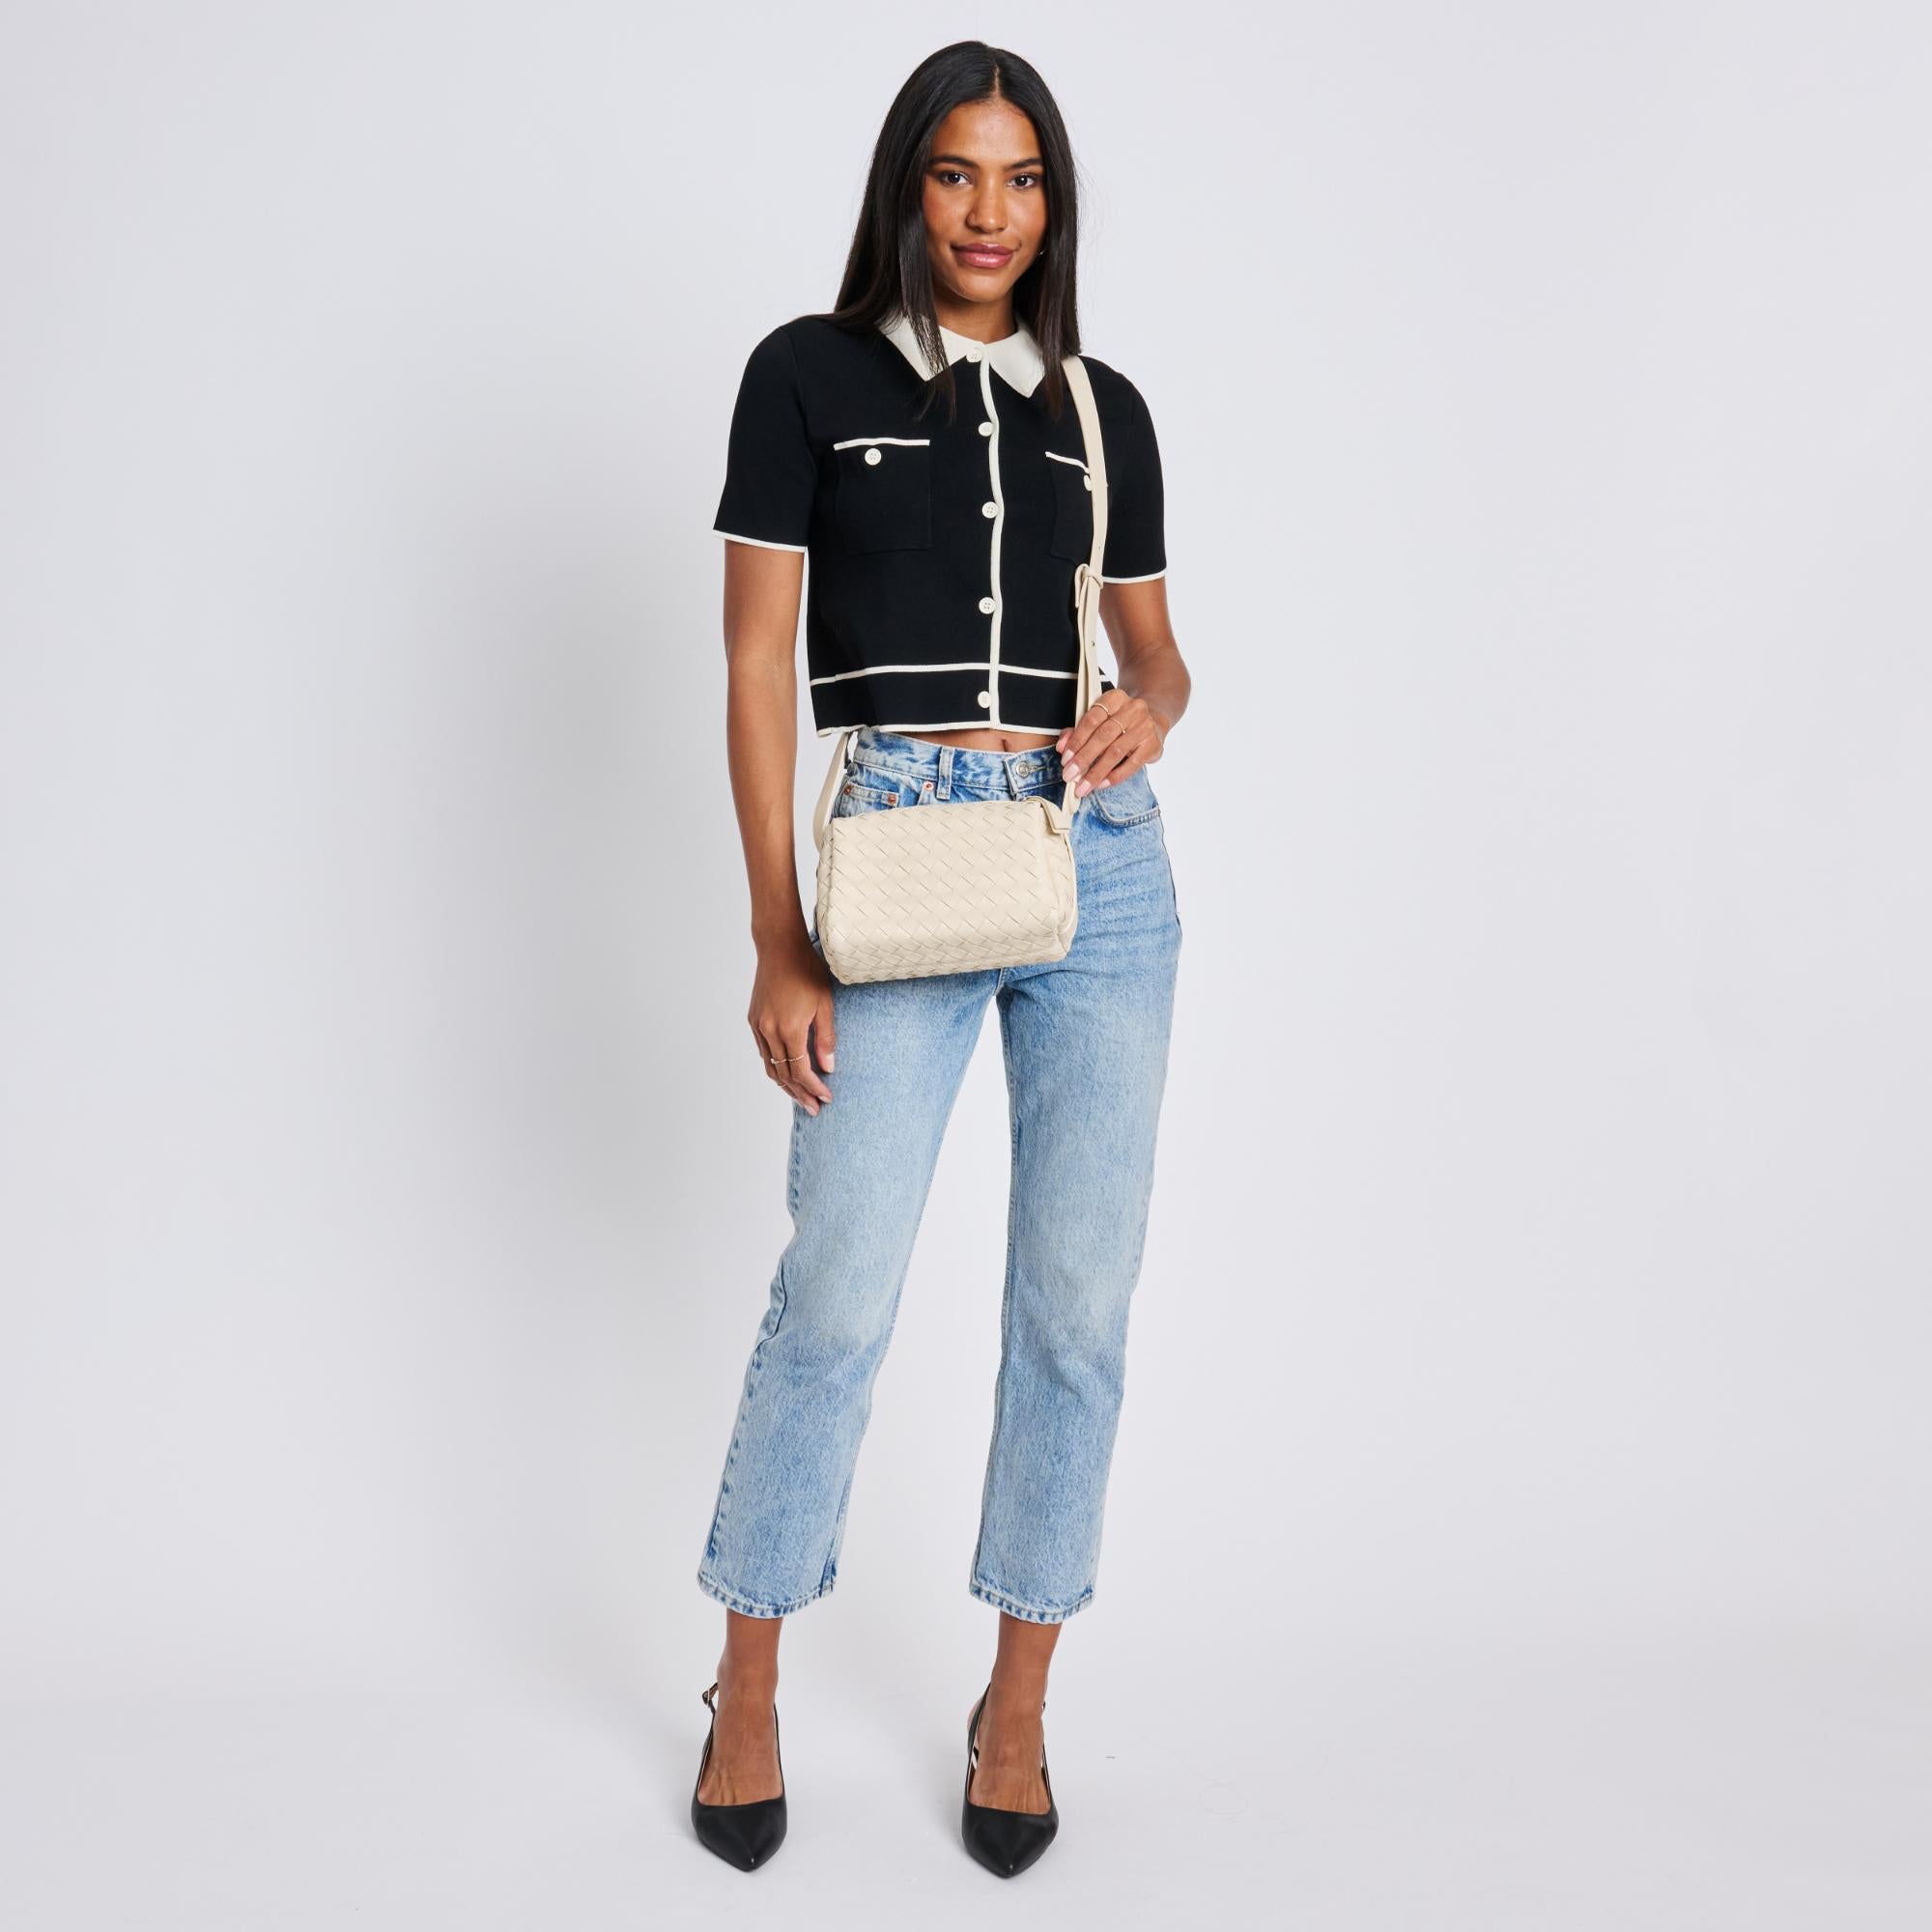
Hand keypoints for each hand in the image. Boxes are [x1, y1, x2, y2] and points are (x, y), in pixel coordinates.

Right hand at [748, 931, 835, 1112]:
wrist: (779, 947)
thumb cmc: (807, 970)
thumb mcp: (825, 1003)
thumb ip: (826, 1038)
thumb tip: (828, 1066)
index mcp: (789, 1029)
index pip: (801, 1071)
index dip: (814, 1087)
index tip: (827, 1097)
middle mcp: (769, 1031)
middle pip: (784, 1075)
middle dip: (800, 1094)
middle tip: (814, 1109)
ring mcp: (758, 1026)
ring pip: (770, 1067)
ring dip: (786, 1085)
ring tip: (801, 1097)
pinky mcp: (753, 1019)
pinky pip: (763, 1052)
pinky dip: (775, 1067)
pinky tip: (786, 1072)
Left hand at [1056, 692, 1171, 796]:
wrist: (1153, 723)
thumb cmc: (1121, 723)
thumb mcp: (1100, 721)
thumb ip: (1079, 731)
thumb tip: (1062, 747)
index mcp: (1115, 698)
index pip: (1092, 719)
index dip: (1076, 740)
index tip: (1065, 758)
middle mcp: (1133, 709)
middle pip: (1103, 736)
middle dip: (1084, 758)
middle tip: (1069, 775)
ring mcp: (1145, 727)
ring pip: (1116, 752)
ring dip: (1096, 772)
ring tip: (1083, 786)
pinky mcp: (1153, 745)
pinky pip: (1132, 764)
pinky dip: (1114, 776)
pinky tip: (1101, 784)